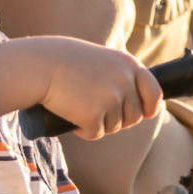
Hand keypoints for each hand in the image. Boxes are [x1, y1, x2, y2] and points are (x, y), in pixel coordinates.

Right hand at [0, 36, 162, 139]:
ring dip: (98, 123)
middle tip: (94, 109)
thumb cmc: (63, 61)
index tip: (144, 114)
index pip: (155, 93)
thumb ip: (120, 76)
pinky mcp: (94, 115)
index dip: (150, 108)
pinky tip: (70, 115)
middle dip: (117, 119)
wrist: (37, 66)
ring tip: (78, 105)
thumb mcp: (101, 60)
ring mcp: (111, 98)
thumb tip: (138, 108)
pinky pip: (96, 133)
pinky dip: (83, 131)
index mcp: (129, 64)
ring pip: (114, 127)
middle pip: (134, 117)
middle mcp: (125, 81)